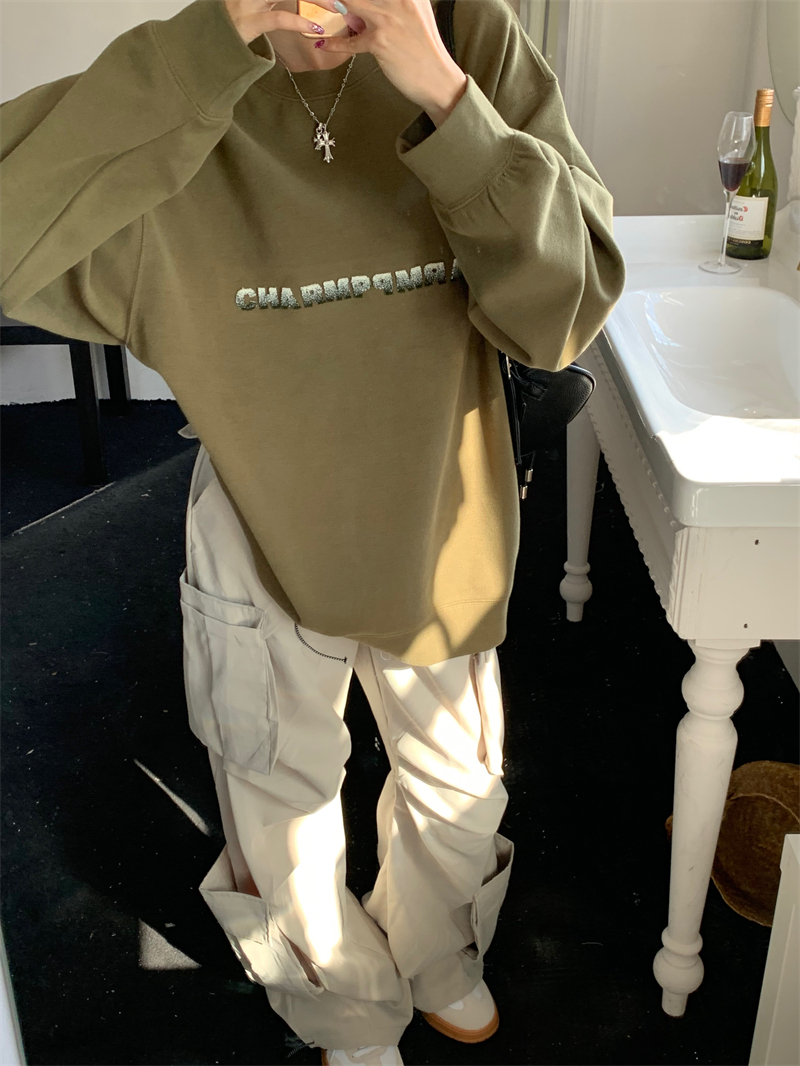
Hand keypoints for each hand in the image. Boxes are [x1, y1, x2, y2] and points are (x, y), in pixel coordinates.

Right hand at [224, 0, 343, 44]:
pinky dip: (299, 21)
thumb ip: (277, 0)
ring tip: (337, 7)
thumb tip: (310, 7)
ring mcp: (251, 1)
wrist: (212, 39)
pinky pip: (278, 18)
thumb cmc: (237, 21)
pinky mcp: (250, 20)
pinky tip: (316, 27)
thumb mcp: (260, 3)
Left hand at [315, 0, 467, 124]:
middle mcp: (399, 0)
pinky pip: (351, 40)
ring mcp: (388, 19)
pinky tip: (325, 44)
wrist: (437, 79)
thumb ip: (392, 7)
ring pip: (350, 4)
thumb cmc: (425, 51)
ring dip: (330, 4)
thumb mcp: (415, 18)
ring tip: (317, 5)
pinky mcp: (380, 42)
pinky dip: (336, 43)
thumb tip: (360, 10)